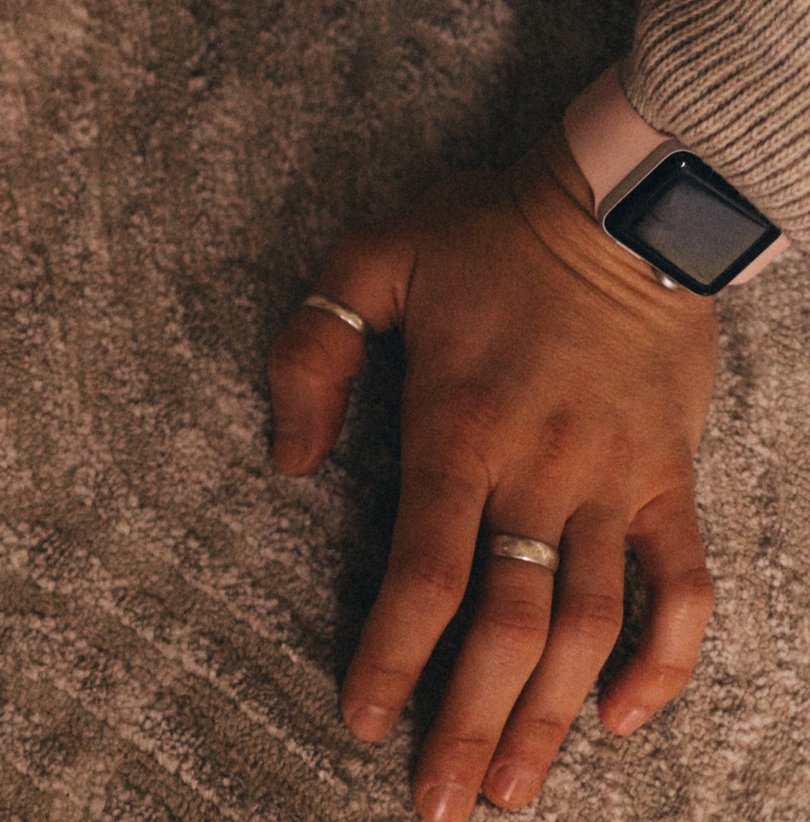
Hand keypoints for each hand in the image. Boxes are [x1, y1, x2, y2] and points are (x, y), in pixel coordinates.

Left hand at [266, 130, 719, 818]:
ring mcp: (614, 484)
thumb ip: (310, 356)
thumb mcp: (367, 263)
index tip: (362, 721)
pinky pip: (683, 586)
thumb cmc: (483, 232)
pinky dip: (666, 659)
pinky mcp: (669, 481)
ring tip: (511, 788)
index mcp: (456, 430)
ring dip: (554, 715)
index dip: (395, 654)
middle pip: (508, 625)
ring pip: (590, 626)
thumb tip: (285, 463)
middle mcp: (539, 474)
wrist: (624, 207)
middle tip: (437, 802)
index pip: (425, 572)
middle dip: (469, 719)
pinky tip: (628, 716)